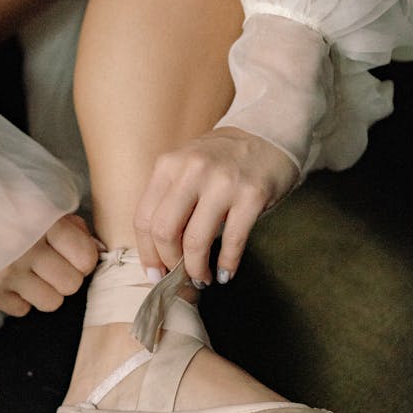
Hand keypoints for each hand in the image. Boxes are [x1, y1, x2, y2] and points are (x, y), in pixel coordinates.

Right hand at [0, 213, 98, 316]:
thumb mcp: (34, 198)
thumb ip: (67, 223)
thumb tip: (94, 249)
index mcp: (40, 218)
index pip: (86, 259)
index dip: (82, 259)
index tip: (71, 255)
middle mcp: (24, 248)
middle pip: (71, 285)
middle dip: (65, 276)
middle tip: (49, 264)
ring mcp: (4, 272)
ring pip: (52, 303)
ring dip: (45, 290)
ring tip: (31, 273)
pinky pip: (22, 310)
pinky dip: (19, 298)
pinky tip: (10, 279)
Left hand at [133, 127, 298, 283]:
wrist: (267, 135)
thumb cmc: (221, 160)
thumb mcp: (185, 168)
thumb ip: (167, 200)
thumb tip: (156, 253)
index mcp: (169, 166)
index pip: (144, 219)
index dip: (147, 253)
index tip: (154, 272)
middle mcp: (193, 170)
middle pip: (164, 232)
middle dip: (169, 263)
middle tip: (179, 276)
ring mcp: (223, 182)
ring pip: (195, 241)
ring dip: (197, 269)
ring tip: (202, 278)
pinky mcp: (252, 194)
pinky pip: (232, 240)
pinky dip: (226, 264)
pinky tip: (225, 273)